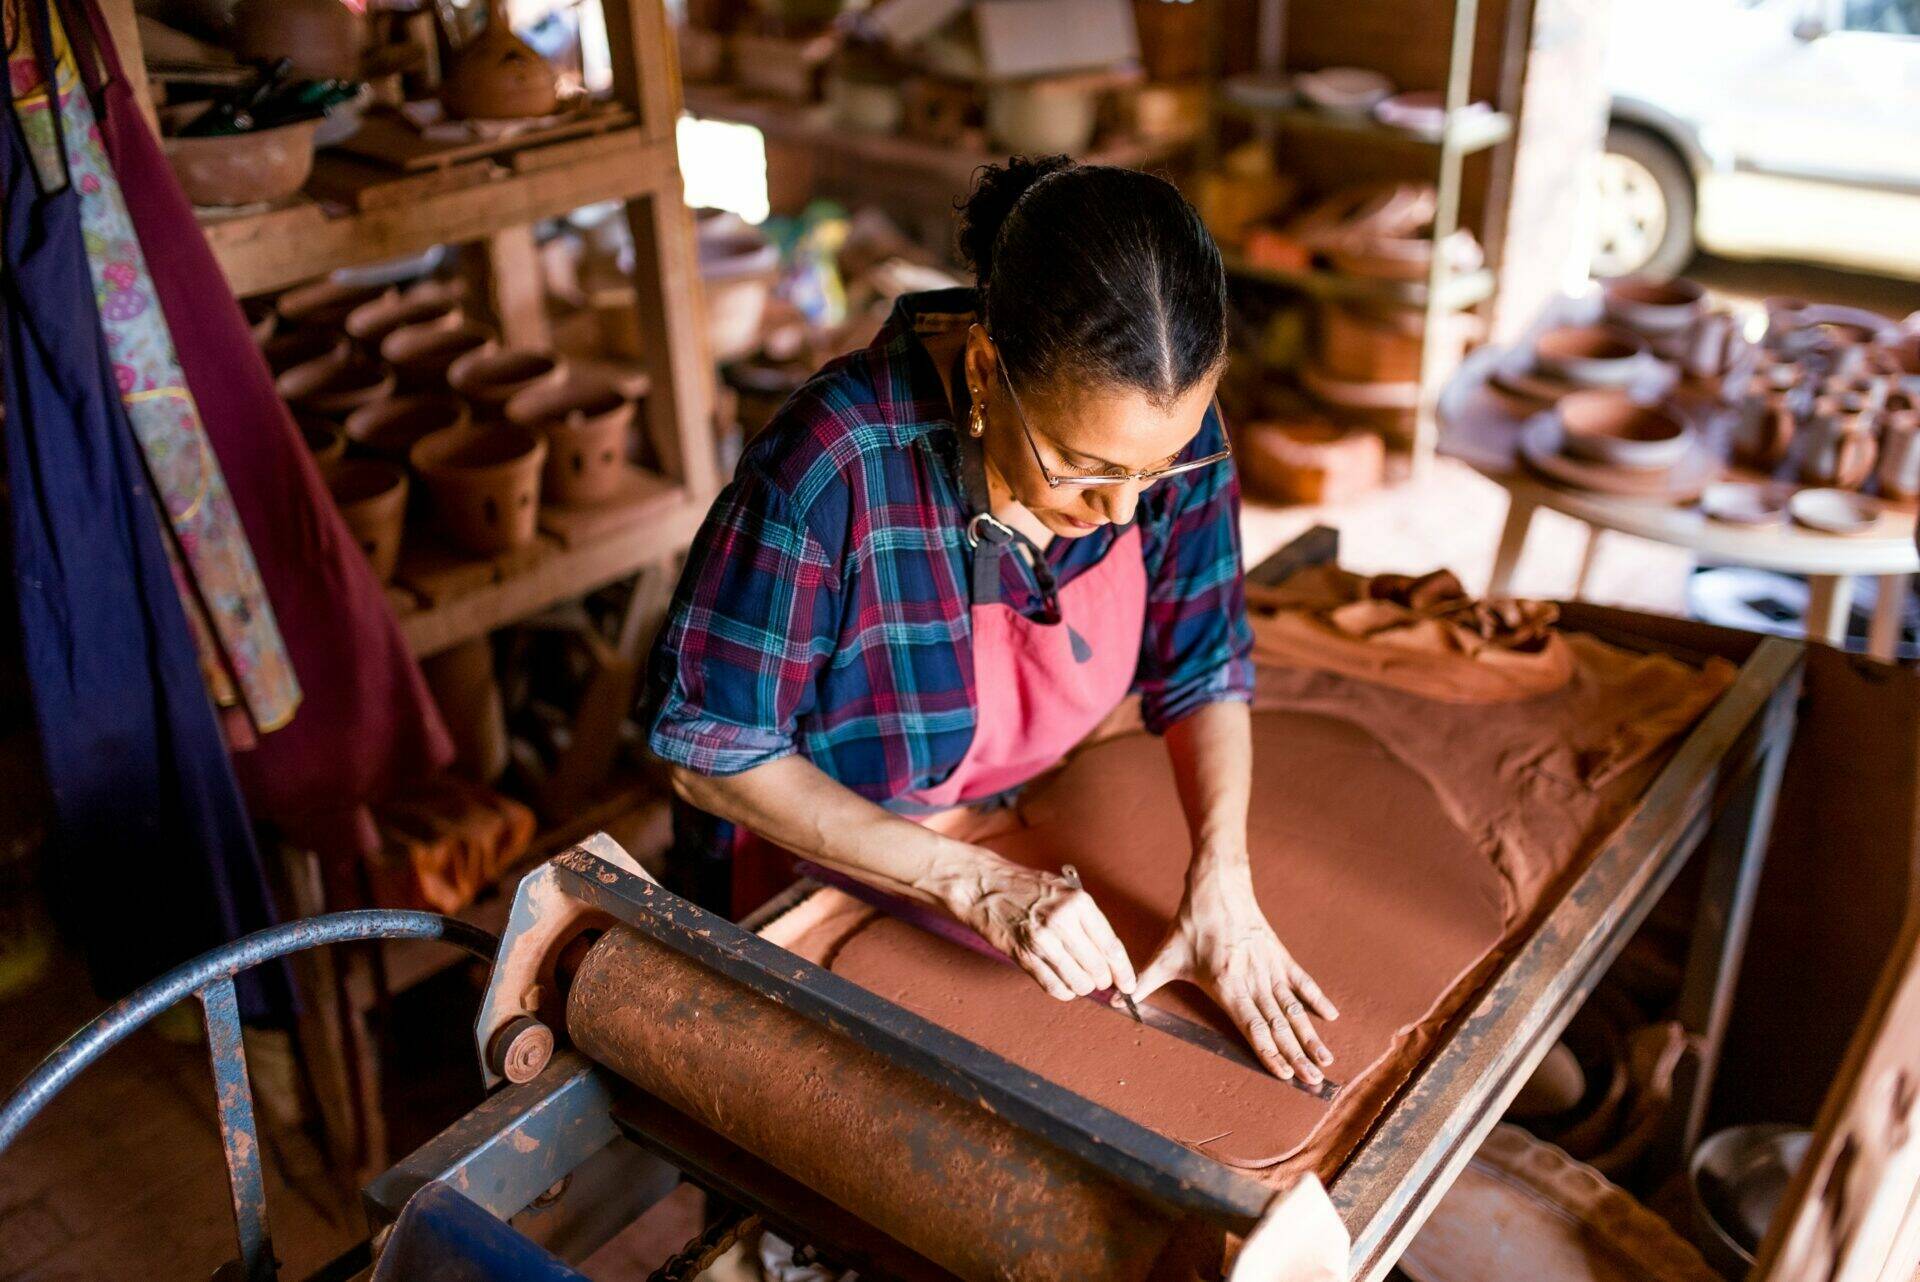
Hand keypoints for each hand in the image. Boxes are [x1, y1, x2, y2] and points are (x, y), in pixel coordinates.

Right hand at [938, 851, 1137, 1001]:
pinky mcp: (1024, 956)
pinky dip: (1064, 992)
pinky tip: (1064, 984)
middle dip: (1103, 980)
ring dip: (1083, 987)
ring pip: (1079, 982)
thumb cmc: (1025, 887)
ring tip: (1080, 980)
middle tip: (1100, 980)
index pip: (1111, 946)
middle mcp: (1063, 921)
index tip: (1128, 984)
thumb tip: (1109, 954)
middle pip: (1098, 968)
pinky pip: (1054, 987)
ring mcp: (1042, 941)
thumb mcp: (1064, 891)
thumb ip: (1087, 920)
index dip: (1124, 971)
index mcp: (1078, 903)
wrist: (984, 885)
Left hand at [1137, 860, 1337, 1083]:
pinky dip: (1316, 998)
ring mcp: (1269, 967)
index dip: (1269, 1053)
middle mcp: (1252, 980)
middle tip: (1314, 1081)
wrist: (1218, 884)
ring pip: (1293, 1009)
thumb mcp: (1165, 954)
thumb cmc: (1192, 921)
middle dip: (1296, 1055)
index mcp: (1226, 984)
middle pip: (1278, 1025)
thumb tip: (1119, 1001)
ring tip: (1325, 1061)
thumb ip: (1145, 981)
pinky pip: (1302, 981)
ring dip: (1310, 1035)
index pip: (1251, 1027)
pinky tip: (1331, 1017)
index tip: (1284, 1075)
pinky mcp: (1279, 954)